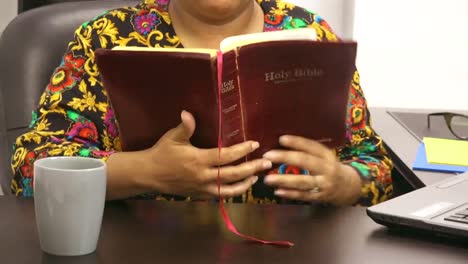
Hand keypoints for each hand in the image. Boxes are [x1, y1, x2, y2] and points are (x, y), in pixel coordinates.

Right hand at [141, 111, 271, 198]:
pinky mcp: (200, 195)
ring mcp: (202, 188)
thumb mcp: (172, 138)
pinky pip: (220, 196)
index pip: (225, 156)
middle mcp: (203, 176)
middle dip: (252, 168)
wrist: (149, 175)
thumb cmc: (162, 153)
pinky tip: (240, 186)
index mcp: (198, 160)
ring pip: (229, 190)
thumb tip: (188, 113)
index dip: (242, 150)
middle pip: (232, 174)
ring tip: (256, 177)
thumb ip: (184, 127)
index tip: (255, 144)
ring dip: (245, 184)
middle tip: (266, 163)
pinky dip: (232, 192)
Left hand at [262, 135, 361, 205]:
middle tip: (268, 156)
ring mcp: (323, 184)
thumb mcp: (324, 156)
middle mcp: (327, 169)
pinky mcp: (319, 197)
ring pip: (302, 182)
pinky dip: (290, 194)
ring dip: (284, 180)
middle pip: (305, 161)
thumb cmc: (329, 167)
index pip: (312, 146)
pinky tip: (277, 191)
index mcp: (327, 156)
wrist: (347, 187)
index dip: (297, 142)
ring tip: (267, 179)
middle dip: (286, 158)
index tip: (281, 139)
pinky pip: (303, 196)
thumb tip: (282, 143)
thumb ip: (308, 151)